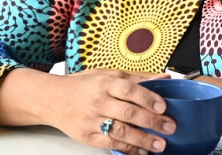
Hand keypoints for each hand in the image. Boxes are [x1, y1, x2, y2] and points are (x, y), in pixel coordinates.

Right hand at [47, 69, 174, 154]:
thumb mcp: (108, 74)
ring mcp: (91, 120)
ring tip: (160, 144)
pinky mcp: (87, 136)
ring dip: (143, 140)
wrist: (52, 98)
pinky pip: (110, 144)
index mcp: (104, 83)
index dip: (147, 98)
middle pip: (128, 113)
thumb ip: (137, 78)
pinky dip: (128, 149)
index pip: (129, 90)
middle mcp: (98, 101)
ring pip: (120, 131)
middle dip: (151, 122)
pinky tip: (142, 151)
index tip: (163, 106)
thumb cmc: (83, 85)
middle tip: (170, 127)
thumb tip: (164, 78)